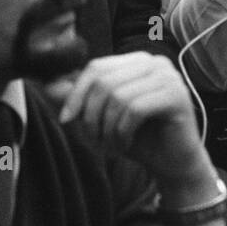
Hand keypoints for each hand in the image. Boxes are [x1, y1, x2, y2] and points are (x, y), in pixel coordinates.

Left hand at [45, 52, 208, 187]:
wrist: (174, 164)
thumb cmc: (140, 139)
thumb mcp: (103, 118)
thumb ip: (80, 99)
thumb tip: (49, 85)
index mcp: (137, 61)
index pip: (96, 66)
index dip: (76, 93)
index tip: (66, 119)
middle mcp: (155, 62)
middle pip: (104, 80)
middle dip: (91, 115)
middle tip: (94, 139)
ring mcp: (169, 77)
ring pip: (117, 96)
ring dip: (107, 128)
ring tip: (111, 144)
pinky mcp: (177, 96)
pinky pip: (134, 109)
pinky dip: (122, 132)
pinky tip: (124, 144)